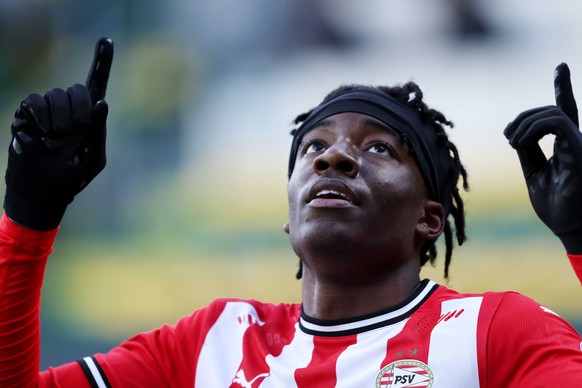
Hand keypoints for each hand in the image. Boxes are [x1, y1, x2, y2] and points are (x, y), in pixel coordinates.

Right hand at [4, 37, 113, 229]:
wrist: (43, 190)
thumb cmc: (73, 177)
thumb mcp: (94, 157)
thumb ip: (99, 130)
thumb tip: (102, 101)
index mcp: (90, 116)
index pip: (96, 84)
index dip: (102, 62)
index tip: (107, 40)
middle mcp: (69, 108)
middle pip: (77, 89)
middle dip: (81, 111)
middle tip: (76, 132)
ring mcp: (47, 109)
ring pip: (56, 94)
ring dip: (61, 119)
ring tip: (58, 139)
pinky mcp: (28, 113)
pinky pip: (36, 100)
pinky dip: (43, 117)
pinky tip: (44, 134)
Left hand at [504, 63, 581, 252]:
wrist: (569, 227)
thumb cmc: (554, 204)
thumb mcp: (533, 171)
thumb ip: (528, 149)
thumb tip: (517, 132)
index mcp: (568, 144)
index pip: (566, 110)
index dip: (563, 87)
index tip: (561, 66)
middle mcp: (577, 140)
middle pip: (553, 109)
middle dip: (524, 116)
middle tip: (508, 136)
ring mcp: (581, 143)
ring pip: (552, 112)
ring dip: (525, 123)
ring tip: (513, 142)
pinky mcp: (580, 149)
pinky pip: (556, 122)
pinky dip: (532, 128)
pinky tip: (519, 142)